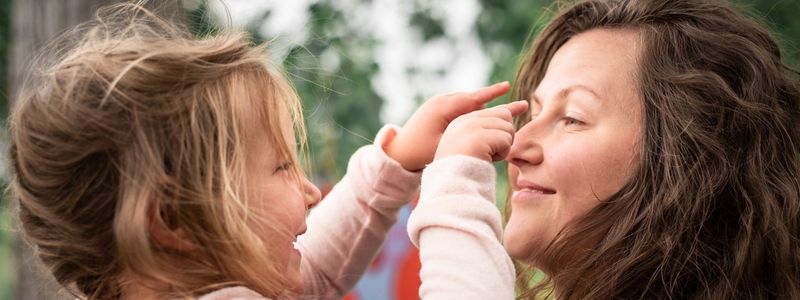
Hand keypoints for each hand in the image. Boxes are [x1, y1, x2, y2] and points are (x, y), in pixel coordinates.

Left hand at [384, 82, 511, 170]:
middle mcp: (441, 101)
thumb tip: (486, 128)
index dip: (492, 92)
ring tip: (501, 108)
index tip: (508, 86)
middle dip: (492, 98)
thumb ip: (464, 134)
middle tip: (512, 96)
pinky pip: (459, 107)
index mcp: (443, 107)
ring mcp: (438, 105)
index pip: (473, 98)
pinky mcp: (436, 111)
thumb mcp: (444, 144)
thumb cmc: (420, 152)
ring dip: (481, 105)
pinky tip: (481, 116)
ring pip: (466, 103)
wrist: (397, 151)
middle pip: (472, 98)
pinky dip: (471, 110)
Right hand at [434, 100, 528, 161]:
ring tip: (487, 156)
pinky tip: (488, 160)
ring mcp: (471, 127)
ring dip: (503, 146)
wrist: (451, 184)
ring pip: (507, 127)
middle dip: (505, 135)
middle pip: (504, 115)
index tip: (524, 105)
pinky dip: (502, 153)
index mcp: (462, 121)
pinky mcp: (479, 137)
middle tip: (493, 152)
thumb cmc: (465, 170)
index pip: (494, 110)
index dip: (510, 110)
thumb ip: (488, 130)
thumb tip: (512, 114)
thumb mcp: (474, 145)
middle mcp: (466, 120)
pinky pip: (506, 140)